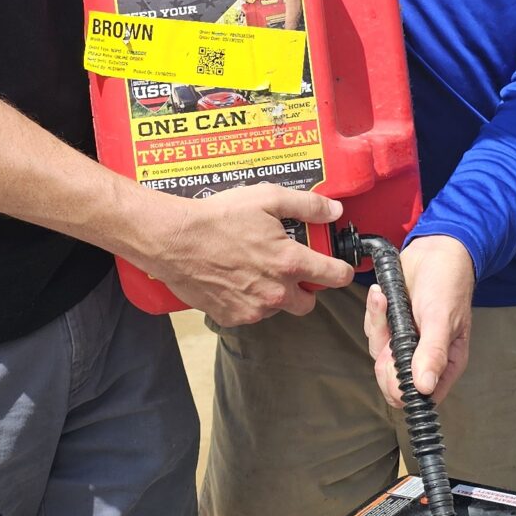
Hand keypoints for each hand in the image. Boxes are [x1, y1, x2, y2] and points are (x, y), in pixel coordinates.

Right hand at [135, 184, 353, 324]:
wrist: (174, 240)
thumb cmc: (218, 218)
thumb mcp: (267, 198)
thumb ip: (307, 205)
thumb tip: (334, 210)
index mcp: (290, 263)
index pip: (336, 277)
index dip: (341, 270)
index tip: (338, 267)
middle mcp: (276, 292)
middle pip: (309, 303)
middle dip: (305, 287)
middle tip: (288, 268)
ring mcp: (254, 309)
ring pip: (278, 308)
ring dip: (274, 293)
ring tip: (254, 268)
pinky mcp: (232, 317)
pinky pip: (251, 313)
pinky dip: (248, 300)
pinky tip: (235, 279)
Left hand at [364, 236, 475, 407]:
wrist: (435, 250)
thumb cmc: (447, 282)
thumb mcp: (442, 318)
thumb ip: (433, 352)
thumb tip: (425, 387)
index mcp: (445, 363)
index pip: (420, 396)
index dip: (402, 386)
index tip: (395, 359)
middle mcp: (425, 357)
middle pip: (392, 379)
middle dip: (385, 352)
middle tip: (390, 328)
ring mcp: (406, 341)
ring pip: (379, 352)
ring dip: (378, 325)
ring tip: (386, 299)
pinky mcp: (392, 325)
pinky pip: (373, 330)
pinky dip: (374, 312)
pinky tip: (381, 294)